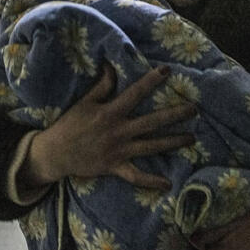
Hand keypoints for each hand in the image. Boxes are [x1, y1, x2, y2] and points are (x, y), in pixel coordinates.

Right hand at [22, 63, 194, 190]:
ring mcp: (119, 151)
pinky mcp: (115, 167)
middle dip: (174, 115)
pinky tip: (168, 183)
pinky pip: (136, 176)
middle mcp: (118, 131)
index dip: (151, 81)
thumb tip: (111, 65)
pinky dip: (151, 181)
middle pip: (152, 122)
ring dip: (172, 142)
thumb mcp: (84, 102)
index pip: (135, 93)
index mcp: (110, 112)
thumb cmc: (70, 125)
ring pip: (151, 146)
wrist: (55, 153)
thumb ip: (101, 86)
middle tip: (194, 109)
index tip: (167, 71)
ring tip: (191, 138)